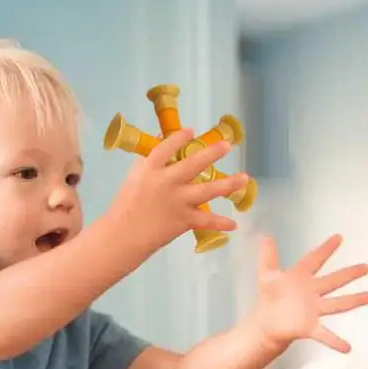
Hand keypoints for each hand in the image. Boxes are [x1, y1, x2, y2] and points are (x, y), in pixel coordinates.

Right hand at [107, 128, 249, 249]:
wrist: (122, 237)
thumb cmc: (125, 208)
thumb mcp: (133, 180)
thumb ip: (149, 163)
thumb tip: (163, 144)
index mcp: (150, 169)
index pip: (166, 147)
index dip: (179, 138)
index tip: (191, 131)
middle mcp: (166, 182)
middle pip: (193, 164)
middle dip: (212, 153)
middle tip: (227, 145)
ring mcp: (177, 201)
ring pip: (208, 190)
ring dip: (228, 184)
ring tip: (245, 178)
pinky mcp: (183, 220)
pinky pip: (206, 221)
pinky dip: (221, 223)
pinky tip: (234, 224)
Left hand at [251, 234, 367, 352]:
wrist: (266, 322)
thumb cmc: (270, 297)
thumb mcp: (267, 275)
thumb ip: (268, 256)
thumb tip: (265, 235)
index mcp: (302, 277)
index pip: (315, 260)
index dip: (325, 249)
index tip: (338, 237)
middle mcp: (312, 292)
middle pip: (333, 281)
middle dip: (349, 274)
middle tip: (366, 267)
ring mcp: (313, 310)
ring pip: (337, 304)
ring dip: (353, 300)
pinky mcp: (310, 327)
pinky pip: (325, 334)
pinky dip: (335, 341)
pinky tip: (347, 348)